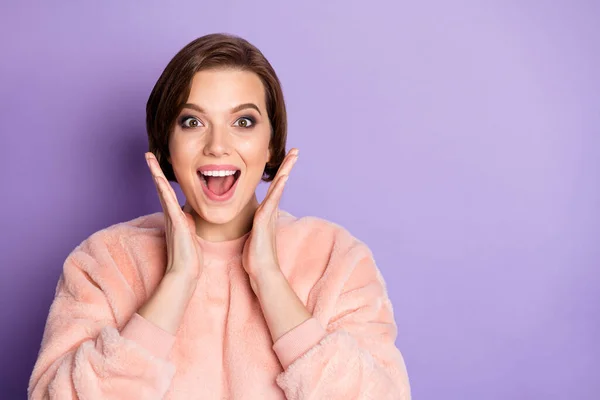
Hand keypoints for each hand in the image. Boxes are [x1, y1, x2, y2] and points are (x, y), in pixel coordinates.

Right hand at [145, 152, 202, 283]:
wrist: (185, 272)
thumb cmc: (189, 256)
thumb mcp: (191, 234)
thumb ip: (188, 222)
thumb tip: (188, 216)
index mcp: (175, 217)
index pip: (167, 193)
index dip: (162, 178)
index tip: (158, 166)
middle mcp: (170, 214)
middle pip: (160, 187)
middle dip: (154, 170)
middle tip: (148, 154)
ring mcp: (171, 217)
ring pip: (162, 190)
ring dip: (155, 173)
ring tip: (149, 158)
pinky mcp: (175, 222)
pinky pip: (168, 201)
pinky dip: (163, 188)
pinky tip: (159, 177)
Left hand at [242, 148, 298, 293]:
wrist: (261, 271)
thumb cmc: (255, 257)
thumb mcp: (251, 236)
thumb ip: (252, 227)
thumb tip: (250, 224)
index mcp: (265, 212)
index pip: (273, 188)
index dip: (279, 173)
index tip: (284, 159)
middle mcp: (269, 211)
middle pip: (280, 183)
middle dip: (287, 166)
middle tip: (296, 150)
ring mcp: (268, 215)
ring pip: (278, 188)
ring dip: (285, 171)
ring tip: (293, 157)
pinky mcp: (264, 221)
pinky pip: (272, 201)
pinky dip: (277, 188)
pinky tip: (282, 178)